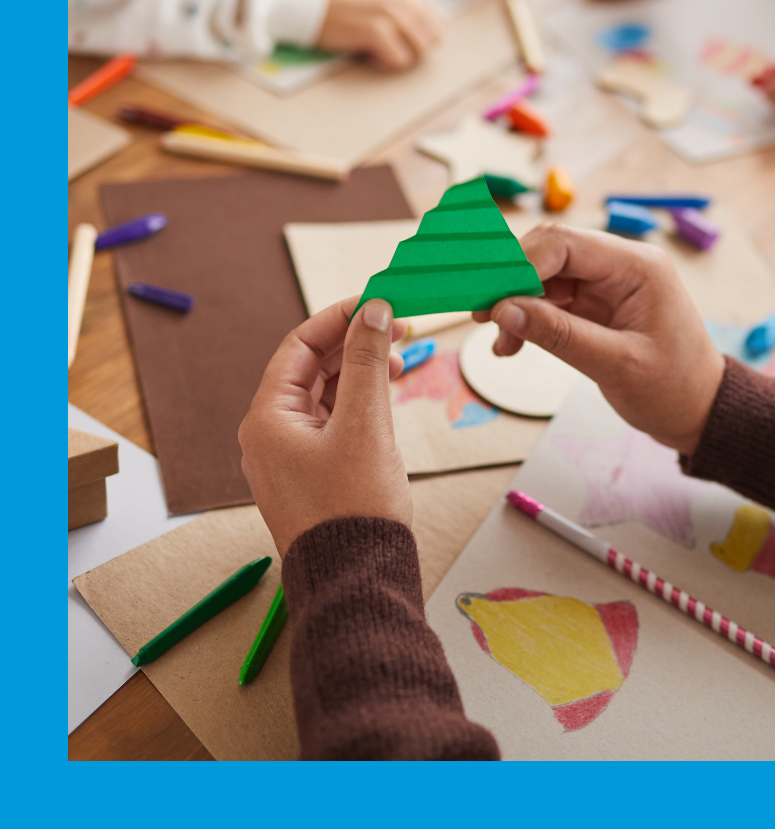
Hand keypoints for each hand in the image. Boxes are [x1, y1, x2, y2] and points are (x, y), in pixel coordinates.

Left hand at [238, 297, 410, 557]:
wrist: (357, 582)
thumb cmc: (355, 509)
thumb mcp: (365, 426)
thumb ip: (367, 362)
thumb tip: (372, 311)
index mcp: (267, 419)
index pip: (298, 346)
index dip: (338, 318)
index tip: (377, 301)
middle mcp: (271, 434)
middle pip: (310, 368)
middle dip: (353, 343)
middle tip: (396, 326)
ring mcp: (290, 456)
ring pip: (324, 394)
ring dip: (359, 372)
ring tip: (398, 360)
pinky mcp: (313, 474)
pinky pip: (332, 422)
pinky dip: (359, 403)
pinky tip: (386, 395)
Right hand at [317, 0, 443, 68]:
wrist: (315, 7)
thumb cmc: (349, 11)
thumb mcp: (384, 4)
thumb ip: (411, 14)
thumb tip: (442, 26)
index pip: (440, 24)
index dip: (427, 40)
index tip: (404, 41)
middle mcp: (401, 2)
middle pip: (432, 39)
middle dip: (418, 51)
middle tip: (391, 48)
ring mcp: (388, 16)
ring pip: (419, 49)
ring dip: (403, 56)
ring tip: (380, 50)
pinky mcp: (374, 30)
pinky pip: (399, 58)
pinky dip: (389, 62)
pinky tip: (371, 55)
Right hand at [473, 225, 724, 454]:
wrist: (701, 412)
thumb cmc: (674, 388)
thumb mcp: (616, 365)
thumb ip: (558, 334)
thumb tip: (503, 310)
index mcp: (637, 266)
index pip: (563, 243)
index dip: (519, 265)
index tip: (489, 299)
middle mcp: (620, 265)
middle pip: (548, 253)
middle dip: (510, 282)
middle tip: (479, 315)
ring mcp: (607, 284)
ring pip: (543, 278)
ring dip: (515, 305)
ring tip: (498, 341)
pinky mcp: (597, 305)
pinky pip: (550, 301)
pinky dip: (527, 320)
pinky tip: (510, 346)